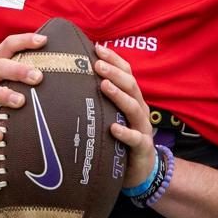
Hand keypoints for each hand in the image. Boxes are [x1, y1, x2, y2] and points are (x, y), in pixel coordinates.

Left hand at [95, 44, 156, 187]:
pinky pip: (135, 139)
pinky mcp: (142, 148)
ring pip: (134, 108)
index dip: (114, 59)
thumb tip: (74, 79)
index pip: (127, 73)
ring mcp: (142, 128)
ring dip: (119, 95)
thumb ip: (101, 99)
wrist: (141, 170)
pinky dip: (125, 133)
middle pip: (131, 86)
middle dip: (114, 73)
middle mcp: (140, 110)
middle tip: (96, 64)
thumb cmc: (121, 139)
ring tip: (104, 85)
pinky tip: (113, 128)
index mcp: (133, 99)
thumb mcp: (113, 115)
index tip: (98, 47)